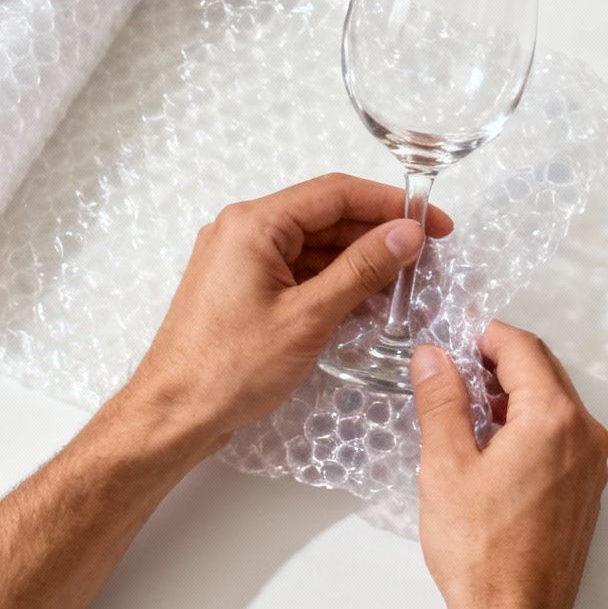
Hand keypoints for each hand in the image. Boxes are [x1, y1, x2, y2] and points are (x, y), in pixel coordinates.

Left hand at [126, 173, 453, 445]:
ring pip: (313, 246)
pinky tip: (365, 303)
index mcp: (254, 224)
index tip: (435, 223)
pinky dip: (332, 282)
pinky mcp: (240, 287)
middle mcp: (242, 230)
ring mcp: (238, 259)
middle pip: (325, 217)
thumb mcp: (308, 316)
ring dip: (358, 262)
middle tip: (426, 258)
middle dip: (377, 235)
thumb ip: (361, 269)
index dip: (391, 204)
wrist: (172, 414)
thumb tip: (407, 233)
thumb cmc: (230, 368)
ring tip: (403, 285)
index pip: (337, 193)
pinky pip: (296, 270)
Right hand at [413, 322, 607, 608]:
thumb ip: (442, 401)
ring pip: (555, 404)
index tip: (458, 336)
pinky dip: (529, 425)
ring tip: (466, 406)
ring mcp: (590, 465)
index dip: (486, 335)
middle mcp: (584, 437)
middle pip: (545, 372)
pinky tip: (493, 444)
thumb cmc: (485, 557)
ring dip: (514, 394)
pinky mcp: (586, 490)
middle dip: (500, 361)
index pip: (523, 349)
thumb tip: (435, 360)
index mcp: (553, 420)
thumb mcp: (446, 466)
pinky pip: (561, 436)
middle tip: (457, 365)